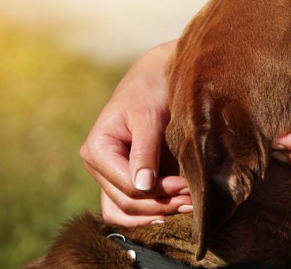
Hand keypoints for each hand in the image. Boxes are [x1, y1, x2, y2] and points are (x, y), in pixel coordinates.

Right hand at [79, 41, 191, 225]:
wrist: (155, 75)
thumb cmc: (151, 89)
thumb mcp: (148, 117)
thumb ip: (145, 151)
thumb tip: (142, 187)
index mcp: (97, 149)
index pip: (126, 185)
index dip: (157, 192)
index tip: (187, 187)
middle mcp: (98, 166)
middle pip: (126, 202)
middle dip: (160, 205)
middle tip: (193, 202)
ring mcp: (109, 173)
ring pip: (125, 210)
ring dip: (155, 214)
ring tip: (185, 209)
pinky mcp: (123, 176)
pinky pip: (128, 206)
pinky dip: (147, 212)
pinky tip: (169, 214)